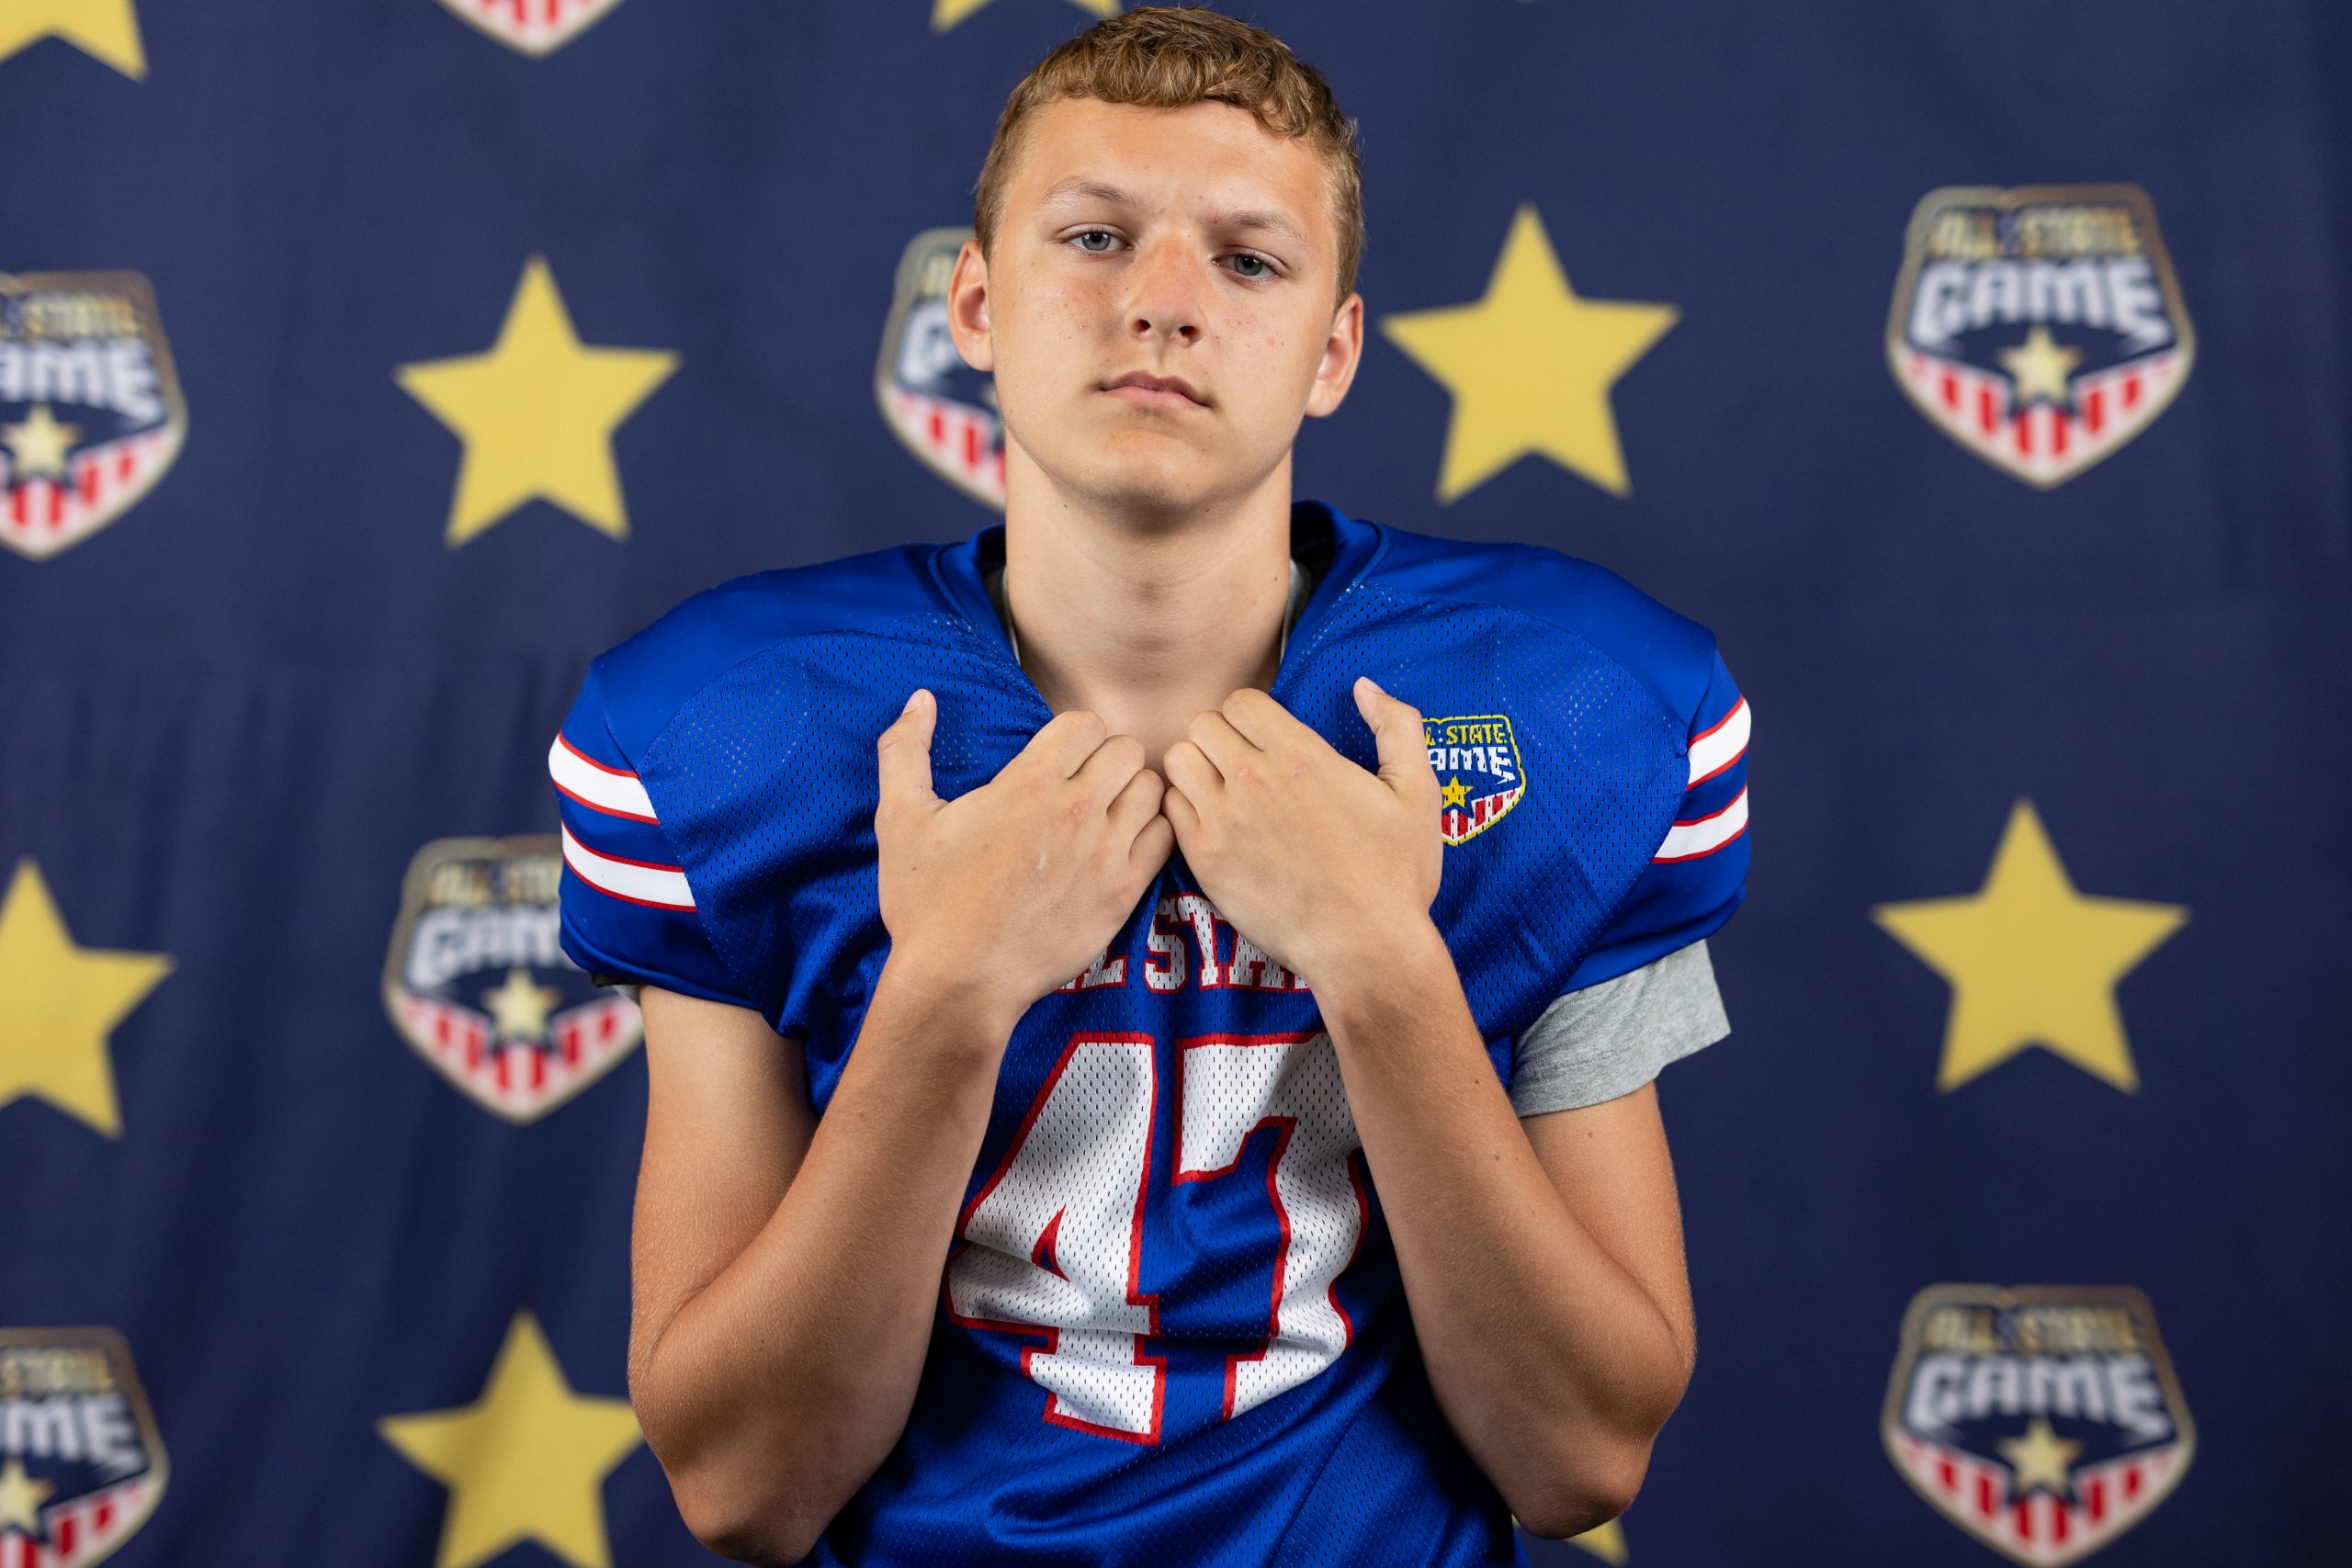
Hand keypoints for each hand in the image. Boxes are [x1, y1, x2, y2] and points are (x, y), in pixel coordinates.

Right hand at [875, 691, 1173, 1025]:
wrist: (958, 981)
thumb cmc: (927, 903)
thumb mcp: (900, 820)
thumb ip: (905, 750)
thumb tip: (920, 698)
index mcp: (1027, 784)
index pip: (1086, 723)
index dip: (1075, 734)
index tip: (1060, 757)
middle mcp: (1075, 811)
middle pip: (1126, 749)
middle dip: (1107, 758)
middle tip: (1086, 783)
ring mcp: (1105, 853)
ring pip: (1152, 790)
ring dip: (1132, 793)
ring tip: (1108, 812)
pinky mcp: (1123, 893)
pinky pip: (1165, 838)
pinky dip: (1151, 834)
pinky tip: (1123, 846)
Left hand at [1160, 679, 1442, 990]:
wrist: (1365, 947)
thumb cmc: (1395, 873)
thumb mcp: (1417, 792)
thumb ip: (1398, 727)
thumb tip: (1364, 687)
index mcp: (1302, 756)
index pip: (1241, 701)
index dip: (1251, 715)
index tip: (1266, 740)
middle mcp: (1254, 780)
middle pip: (1202, 724)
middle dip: (1220, 736)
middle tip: (1241, 764)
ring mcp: (1224, 821)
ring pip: (1178, 761)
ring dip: (1196, 768)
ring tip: (1220, 790)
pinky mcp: (1205, 860)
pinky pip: (1170, 810)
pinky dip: (1184, 809)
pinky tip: (1212, 824)